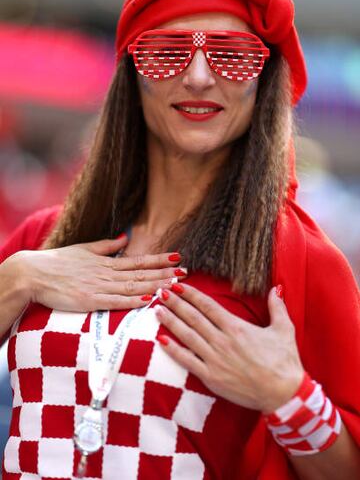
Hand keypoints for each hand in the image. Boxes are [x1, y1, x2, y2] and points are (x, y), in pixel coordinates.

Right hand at [10, 235, 185, 311]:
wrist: (33, 273)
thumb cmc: (57, 263)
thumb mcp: (84, 249)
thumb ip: (106, 245)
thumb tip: (125, 238)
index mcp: (106, 262)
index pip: (139, 260)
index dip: (160, 260)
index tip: (178, 257)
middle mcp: (107, 274)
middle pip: (142, 274)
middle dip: (165, 273)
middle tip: (187, 272)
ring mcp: (100, 287)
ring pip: (134, 286)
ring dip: (156, 285)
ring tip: (176, 285)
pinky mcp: (90, 301)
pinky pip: (116, 302)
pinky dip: (134, 301)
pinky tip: (150, 299)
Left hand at [154, 284, 303, 412]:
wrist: (283, 395)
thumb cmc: (284, 362)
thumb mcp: (284, 330)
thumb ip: (277, 307)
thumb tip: (276, 288)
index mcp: (236, 328)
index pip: (208, 306)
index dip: (191, 294)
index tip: (178, 285)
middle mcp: (222, 341)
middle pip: (193, 318)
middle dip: (175, 303)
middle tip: (161, 291)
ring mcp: (214, 360)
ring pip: (187, 336)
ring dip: (171, 322)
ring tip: (157, 310)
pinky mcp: (211, 378)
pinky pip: (187, 362)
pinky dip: (173, 351)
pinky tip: (161, 340)